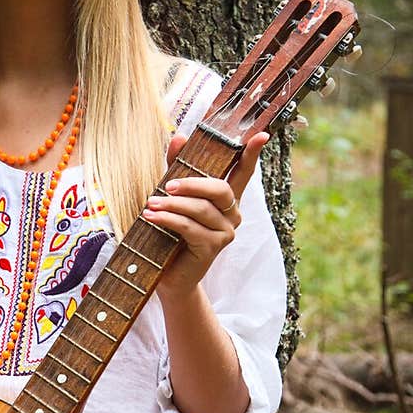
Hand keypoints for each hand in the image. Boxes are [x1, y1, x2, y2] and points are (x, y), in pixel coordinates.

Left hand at [143, 131, 268, 303]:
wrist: (169, 277)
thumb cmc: (171, 234)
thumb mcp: (173, 196)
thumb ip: (177, 167)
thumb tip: (178, 136)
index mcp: (226, 199)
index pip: (243, 173)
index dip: (252, 154)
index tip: (261, 135)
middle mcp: (232, 214)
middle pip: (220, 189)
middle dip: (193, 184)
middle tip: (167, 185)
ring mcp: (226, 232)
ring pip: (202, 209)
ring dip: (173, 204)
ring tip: (151, 204)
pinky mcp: (213, 247)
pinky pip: (191, 227)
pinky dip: (170, 220)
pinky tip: (152, 217)